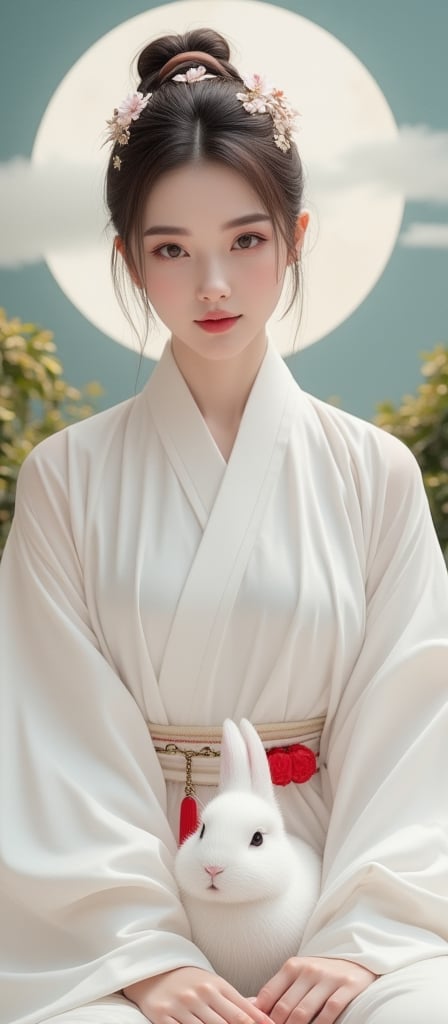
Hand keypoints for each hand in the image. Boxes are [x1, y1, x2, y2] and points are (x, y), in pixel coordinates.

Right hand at [124, 966, 272, 1023]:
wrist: (154, 971)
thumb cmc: (191, 981)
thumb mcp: (215, 985)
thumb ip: (237, 1001)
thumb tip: (263, 1016)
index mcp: (216, 986)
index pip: (243, 1012)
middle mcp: (201, 994)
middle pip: (229, 1023)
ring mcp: (182, 1005)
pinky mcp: (163, 1016)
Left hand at [253, 957, 376, 1023]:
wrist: (358, 960)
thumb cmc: (321, 974)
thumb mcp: (298, 975)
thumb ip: (278, 990)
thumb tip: (252, 1007)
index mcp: (292, 966)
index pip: (269, 994)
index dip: (261, 1016)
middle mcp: (308, 970)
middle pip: (284, 1007)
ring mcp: (328, 978)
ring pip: (303, 1012)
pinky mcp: (347, 986)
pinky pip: (329, 1011)